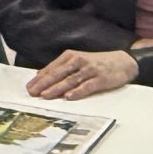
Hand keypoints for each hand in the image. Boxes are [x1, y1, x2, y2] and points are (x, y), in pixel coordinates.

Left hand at [25, 49, 139, 101]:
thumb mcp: (77, 60)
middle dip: (44, 84)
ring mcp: (90, 70)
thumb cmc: (96, 63)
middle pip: (58, 74)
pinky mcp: (101, 78)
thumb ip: (60, 67)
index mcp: (70, 56)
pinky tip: (69, 97)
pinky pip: (87, 86)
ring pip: (70, 80)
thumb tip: (40, 75)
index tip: (29, 88)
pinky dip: (77, 91)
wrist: (123, 61)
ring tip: (45, 95)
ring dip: (57, 88)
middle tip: (32, 93)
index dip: (39, 79)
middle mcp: (78, 61)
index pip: (51, 68)